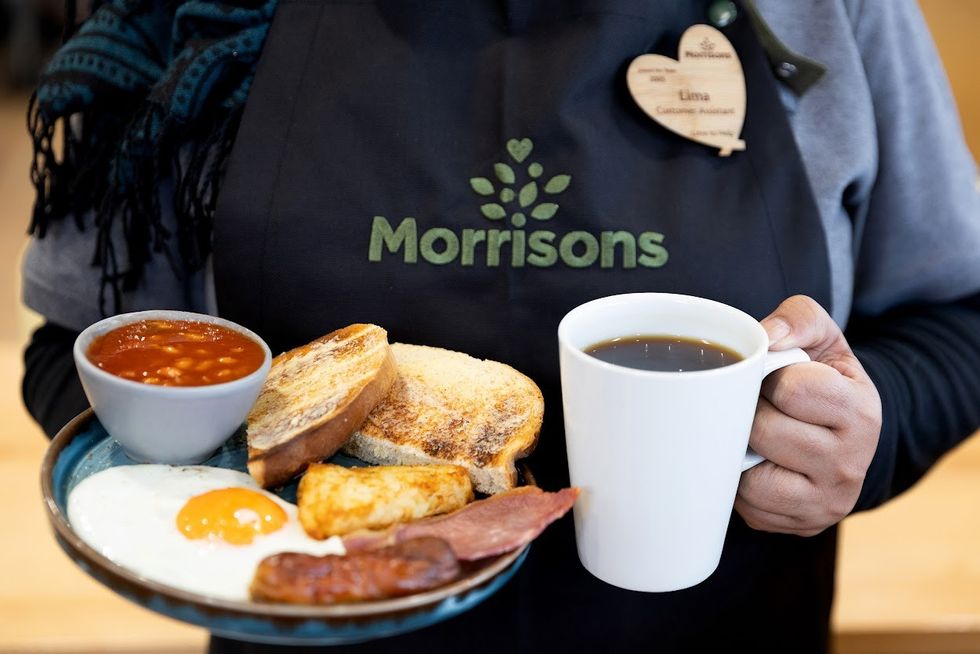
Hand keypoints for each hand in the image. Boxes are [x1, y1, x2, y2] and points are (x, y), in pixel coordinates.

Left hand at [734, 295, 881, 536]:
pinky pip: (748, 506)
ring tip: (753, 436)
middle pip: (766, 431)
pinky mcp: (802, 524)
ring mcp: (828, 500)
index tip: (773, 379)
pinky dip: (739, 484)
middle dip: (750, 413)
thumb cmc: (819, 377)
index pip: (793, 389)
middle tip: (756, 407)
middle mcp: (851, 462)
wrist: (840, 433)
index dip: (770, 378)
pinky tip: (754, 464)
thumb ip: (797, 319)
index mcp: (860, 410)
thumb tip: (764, 338)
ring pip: (753, 477)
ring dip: (740, 452)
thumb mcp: (820, 337)